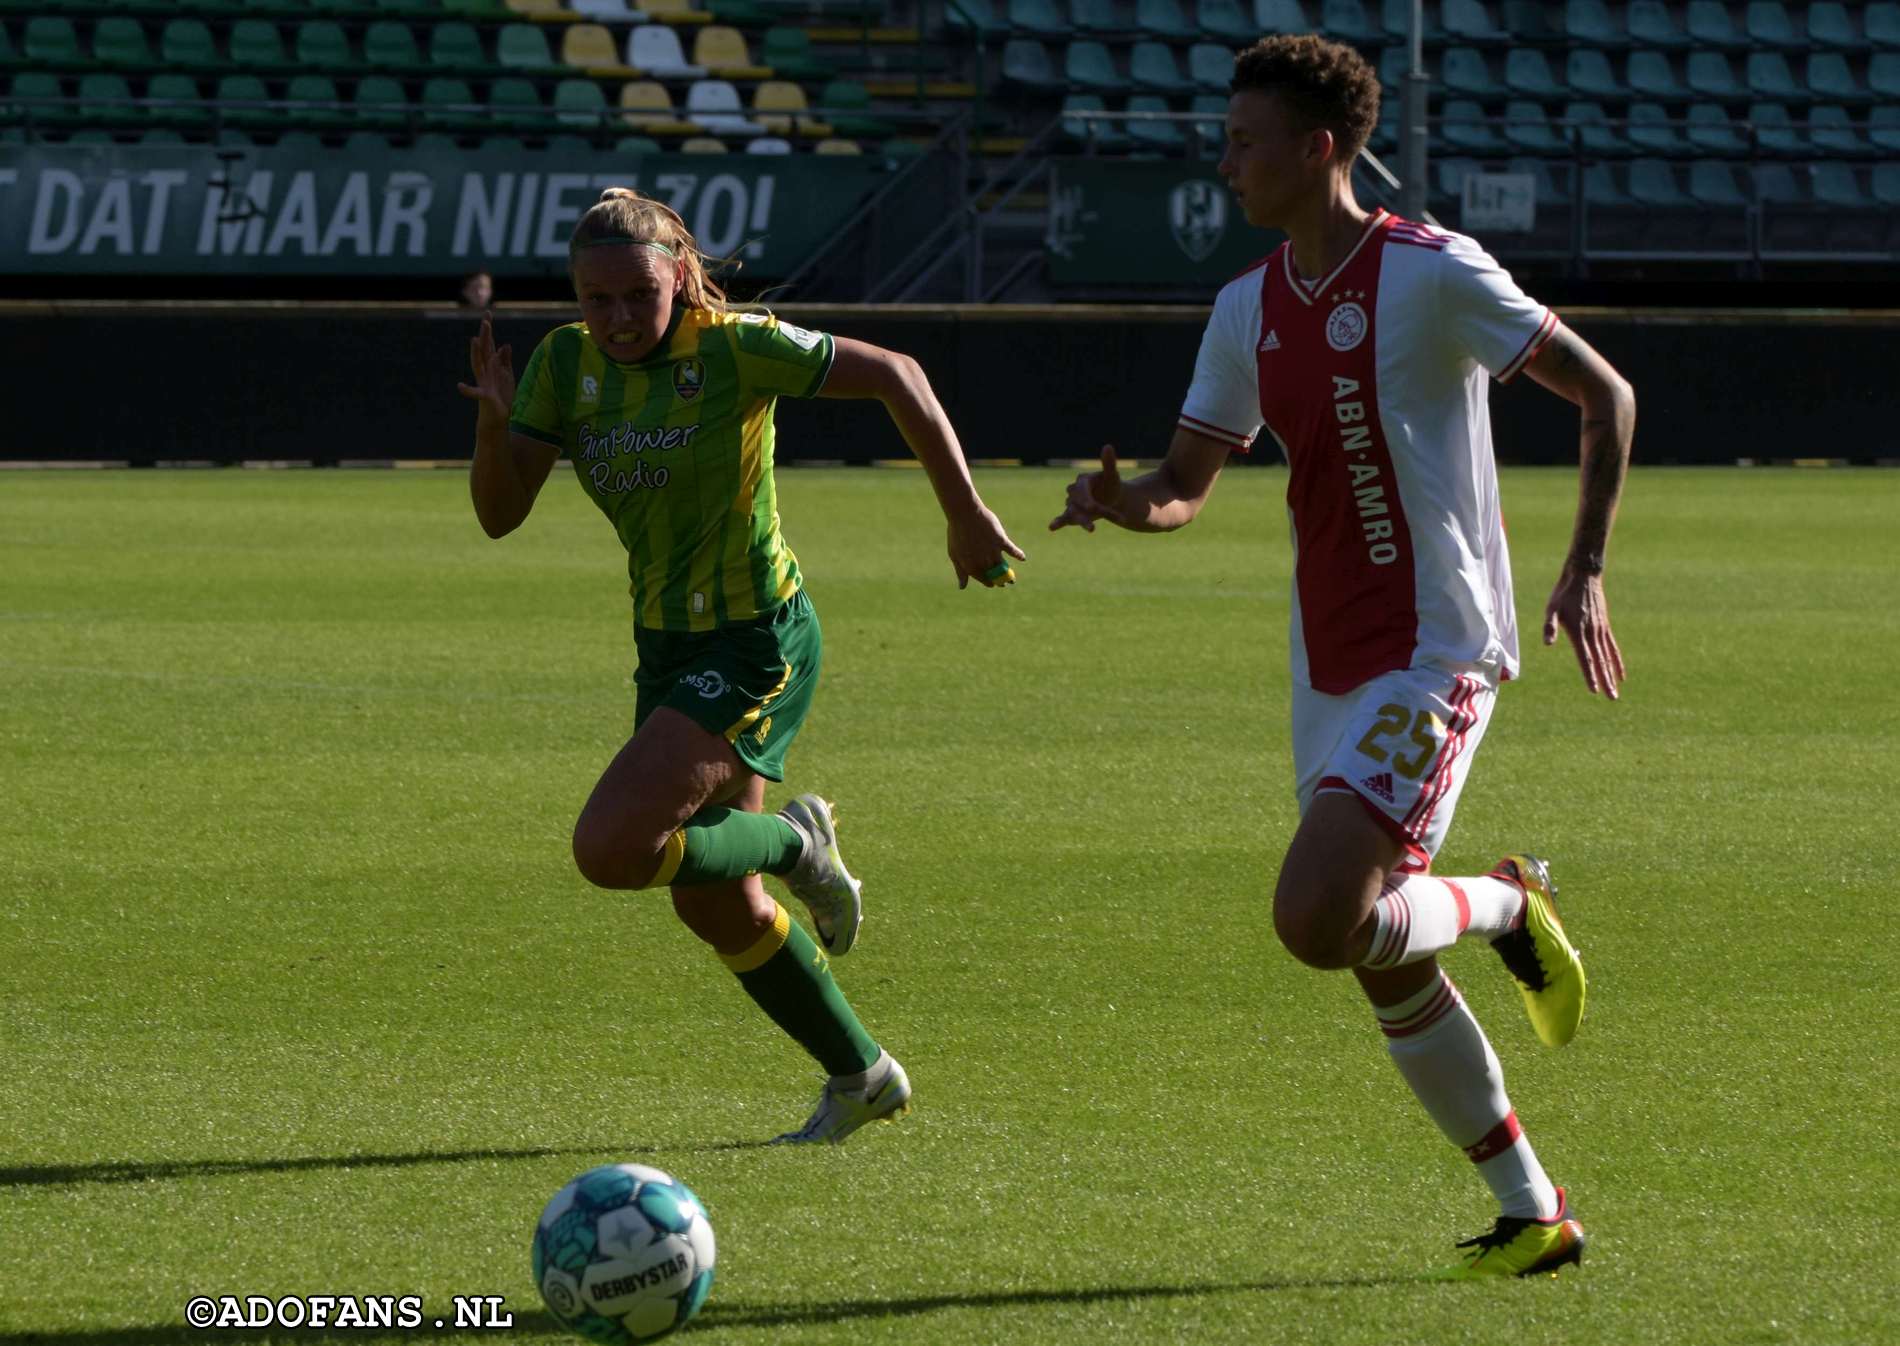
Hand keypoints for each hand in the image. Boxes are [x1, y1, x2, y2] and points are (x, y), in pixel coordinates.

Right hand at [456, 317, 514, 425]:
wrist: (497, 417)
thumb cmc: (501, 396)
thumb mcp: (507, 377)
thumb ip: (505, 361)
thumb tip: (505, 345)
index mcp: (492, 366)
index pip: (490, 344)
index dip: (489, 330)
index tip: (487, 312)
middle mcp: (485, 371)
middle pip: (484, 350)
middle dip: (485, 336)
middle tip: (485, 321)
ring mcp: (483, 382)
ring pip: (478, 365)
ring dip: (476, 354)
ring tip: (474, 341)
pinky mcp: (484, 396)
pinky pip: (474, 392)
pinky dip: (467, 390)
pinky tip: (459, 386)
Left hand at [946, 503, 1026, 589]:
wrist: (964, 514)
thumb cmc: (957, 533)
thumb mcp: (955, 554)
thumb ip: (961, 571)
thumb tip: (962, 587)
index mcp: (972, 566)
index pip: (983, 579)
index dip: (988, 582)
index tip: (992, 584)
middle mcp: (984, 562)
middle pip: (995, 575)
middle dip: (1000, 581)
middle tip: (1005, 583)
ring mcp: (993, 552)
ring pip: (1003, 567)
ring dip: (1009, 575)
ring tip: (1012, 580)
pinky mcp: (1001, 541)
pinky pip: (1012, 550)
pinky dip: (1018, 554)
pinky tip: (1023, 558)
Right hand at [1049, 445, 1124, 531]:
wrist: (1112, 499)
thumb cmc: (1111, 486)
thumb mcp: (1112, 476)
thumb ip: (1109, 463)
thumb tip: (1107, 446)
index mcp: (1082, 480)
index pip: (1081, 489)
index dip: (1086, 499)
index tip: (1093, 508)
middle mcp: (1074, 491)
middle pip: (1078, 502)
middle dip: (1090, 511)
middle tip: (1097, 522)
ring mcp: (1072, 503)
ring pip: (1073, 512)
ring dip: (1083, 521)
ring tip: (1091, 529)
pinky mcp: (1072, 515)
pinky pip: (1062, 518)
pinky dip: (1057, 522)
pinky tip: (1052, 527)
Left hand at [1543, 567, 1625, 698]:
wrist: (1584, 576)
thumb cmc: (1564, 593)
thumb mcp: (1551, 608)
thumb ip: (1550, 627)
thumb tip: (1547, 644)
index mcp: (1579, 632)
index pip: (1586, 659)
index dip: (1590, 675)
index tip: (1594, 690)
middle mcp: (1593, 634)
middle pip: (1600, 662)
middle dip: (1605, 681)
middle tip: (1612, 698)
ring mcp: (1601, 630)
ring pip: (1608, 657)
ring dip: (1612, 675)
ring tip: (1617, 690)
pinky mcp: (1605, 626)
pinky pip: (1613, 647)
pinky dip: (1617, 660)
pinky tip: (1621, 673)